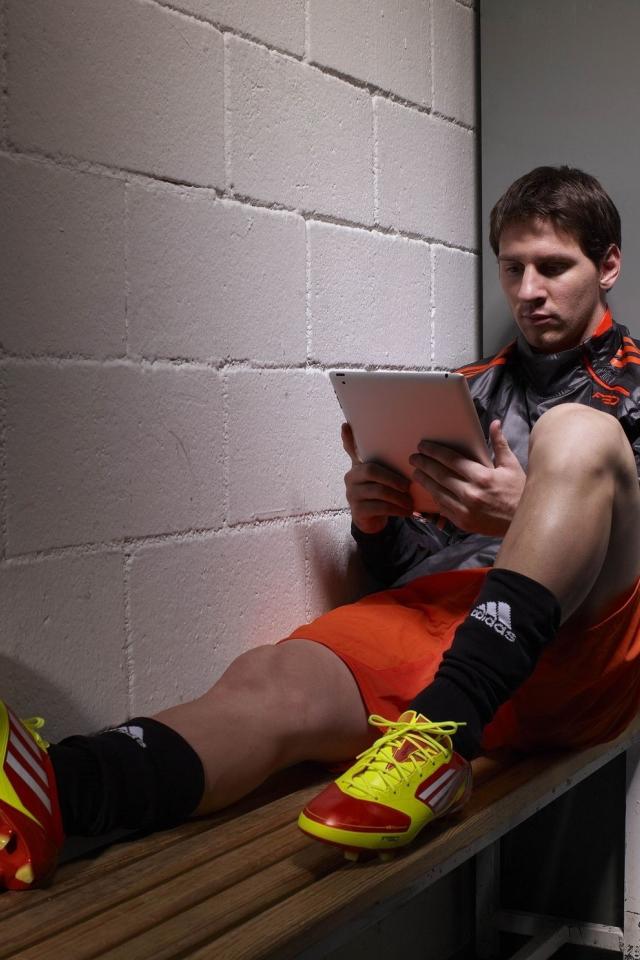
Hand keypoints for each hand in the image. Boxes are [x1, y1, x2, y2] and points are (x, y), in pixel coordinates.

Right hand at [342, 423, 413, 533]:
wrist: (371, 520)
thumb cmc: (377, 494)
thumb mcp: (376, 477)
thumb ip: (376, 461)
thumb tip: (370, 435)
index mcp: (356, 468)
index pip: (352, 451)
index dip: (348, 439)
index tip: (345, 425)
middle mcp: (350, 479)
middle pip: (371, 471)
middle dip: (393, 478)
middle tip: (408, 486)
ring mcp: (351, 495)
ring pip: (378, 491)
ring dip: (398, 497)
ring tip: (411, 503)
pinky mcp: (357, 511)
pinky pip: (379, 507)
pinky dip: (396, 509)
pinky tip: (406, 512)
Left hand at [409, 420, 525, 535]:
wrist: (523, 521)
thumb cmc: (518, 492)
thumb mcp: (511, 465)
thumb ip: (499, 444)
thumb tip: (494, 423)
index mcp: (482, 476)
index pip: (451, 460)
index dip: (434, 451)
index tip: (423, 446)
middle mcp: (471, 493)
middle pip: (439, 475)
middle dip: (424, 464)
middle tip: (414, 458)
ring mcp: (465, 510)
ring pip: (437, 492)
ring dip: (424, 481)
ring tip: (416, 472)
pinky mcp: (462, 522)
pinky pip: (442, 508)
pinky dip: (434, 498)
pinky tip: (429, 490)